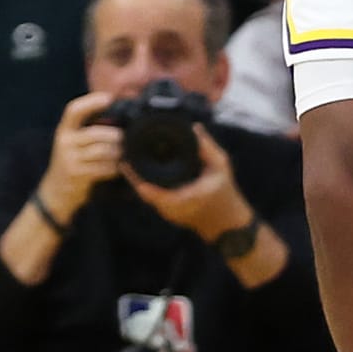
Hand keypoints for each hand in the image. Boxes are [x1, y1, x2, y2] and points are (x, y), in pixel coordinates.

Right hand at [38, 90, 123, 222]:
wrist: (55, 192)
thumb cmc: (71, 163)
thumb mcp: (72, 144)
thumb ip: (88, 131)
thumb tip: (118, 118)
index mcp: (63, 131)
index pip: (73, 110)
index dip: (91, 101)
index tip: (109, 98)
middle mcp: (64, 143)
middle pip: (97, 133)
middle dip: (116, 136)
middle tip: (124, 140)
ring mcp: (70, 160)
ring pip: (103, 151)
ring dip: (118, 153)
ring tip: (122, 154)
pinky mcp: (78, 175)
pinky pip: (104, 167)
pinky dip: (114, 167)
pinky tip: (117, 168)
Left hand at [124, 124, 250, 236]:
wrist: (228, 224)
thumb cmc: (225, 194)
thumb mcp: (221, 167)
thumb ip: (207, 148)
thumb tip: (195, 128)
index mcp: (180, 198)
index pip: (149, 190)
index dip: (135, 176)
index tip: (126, 162)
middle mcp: (170, 208)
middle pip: (143, 192)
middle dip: (133, 175)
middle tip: (124, 155)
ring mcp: (169, 212)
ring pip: (147, 196)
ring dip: (138, 180)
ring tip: (129, 161)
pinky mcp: (169, 212)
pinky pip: (153, 198)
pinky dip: (146, 186)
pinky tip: (141, 172)